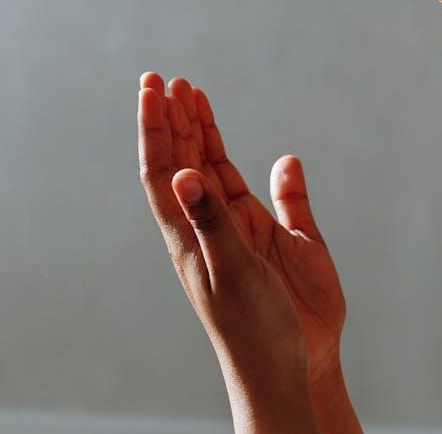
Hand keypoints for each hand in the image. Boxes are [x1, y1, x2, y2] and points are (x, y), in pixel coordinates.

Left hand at [136, 72, 347, 387]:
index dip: (155, 129)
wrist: (290, 363)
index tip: (151, 89)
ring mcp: (229, 226)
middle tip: (161, 78)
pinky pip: (235, 181)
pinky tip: (222, 130)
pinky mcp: (259, 232)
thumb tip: (185, 175)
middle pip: (178, 159)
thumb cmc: (255, 327)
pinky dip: (226, 151)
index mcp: (188, 234)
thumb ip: (212, 221)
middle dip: (169, 119)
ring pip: (204, 164)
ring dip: (193, 128)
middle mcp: (202, 223)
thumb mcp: (233, 272)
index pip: (162, 169)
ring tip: (185, 90)